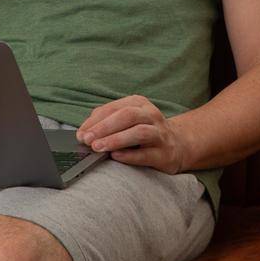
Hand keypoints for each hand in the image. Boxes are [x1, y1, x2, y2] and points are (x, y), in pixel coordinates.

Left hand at [74, 94, 188, 174]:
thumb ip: (107, 121)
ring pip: (138, 132)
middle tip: (87, 140)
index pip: (114, 108)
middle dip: (104, 128)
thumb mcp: (128, 120)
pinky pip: (147, 153)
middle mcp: (151, 115)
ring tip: (98, 148)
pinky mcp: (165, 153)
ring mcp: (160, 134)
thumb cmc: (144, 132)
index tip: (81, 133)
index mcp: (139, 103)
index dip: (95, 120)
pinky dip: (130, 155)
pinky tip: (116, 157)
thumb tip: (84, 131)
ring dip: (116, 139)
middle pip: (126, 116)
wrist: (178, 145)